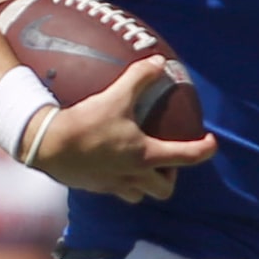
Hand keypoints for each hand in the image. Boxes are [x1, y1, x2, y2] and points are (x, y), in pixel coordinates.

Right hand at [28, 56, 216, 202]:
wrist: (47, 146)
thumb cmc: (86, 123)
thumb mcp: (115, 96)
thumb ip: (139, 78)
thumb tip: (158, 62)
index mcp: (145, 155)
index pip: (186, 157)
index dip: (204, 150)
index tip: (211, 142)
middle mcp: (134, 176)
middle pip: (164, 189)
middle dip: (170, 177)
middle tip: (166, 160)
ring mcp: (114, 186)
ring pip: (140, 195)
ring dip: (146, 184)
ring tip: (140, 166)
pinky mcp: (95, 187)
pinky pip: (116, 191)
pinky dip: (121, 181)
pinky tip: (112, 164)